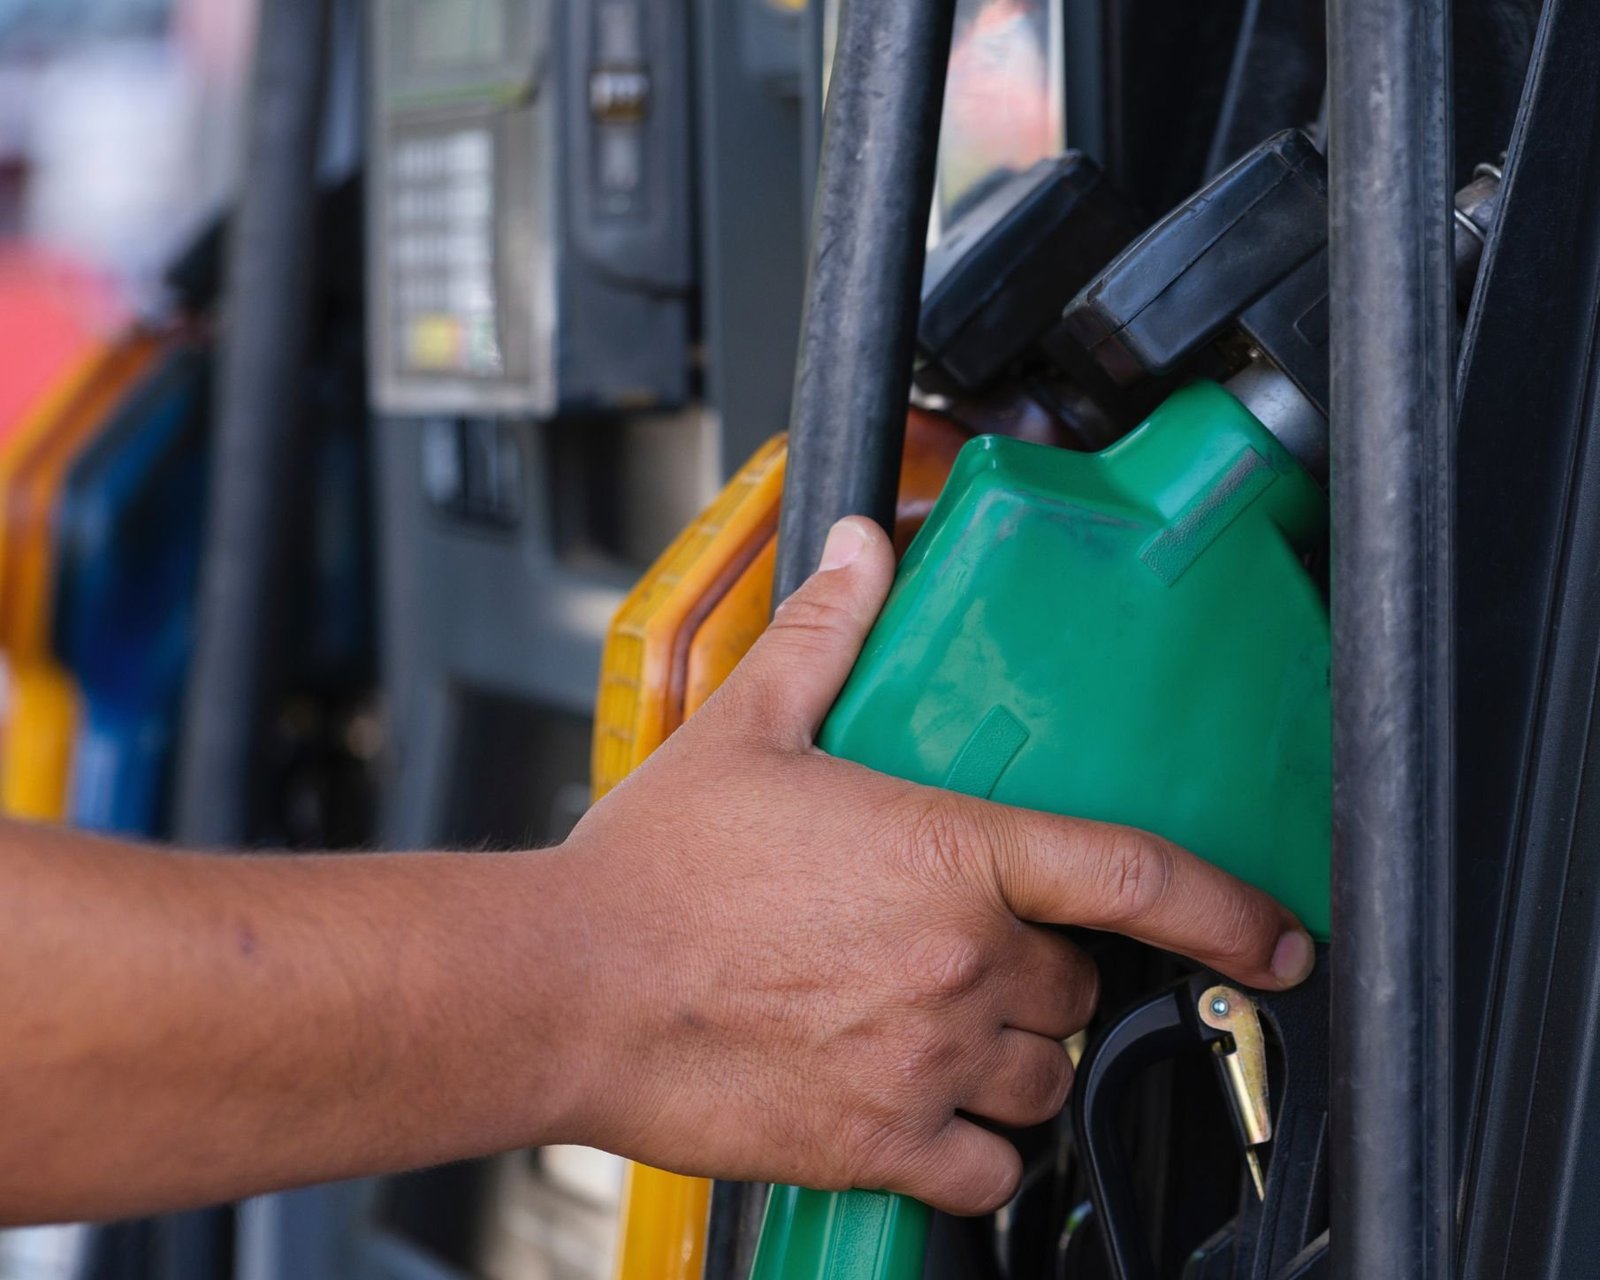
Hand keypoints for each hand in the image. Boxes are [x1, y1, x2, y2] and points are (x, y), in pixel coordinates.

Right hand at [561, 517, 1315, 1215]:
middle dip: (1051, 967)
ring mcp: (926, 1060)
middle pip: (1080, 982)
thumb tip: (861, 549)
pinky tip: (934, 1108)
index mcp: (946, 855)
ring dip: (1025, 1050)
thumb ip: (826, 634)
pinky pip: (986, 1168)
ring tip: (957, 1023)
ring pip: (1047, 1075)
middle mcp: (958, 965)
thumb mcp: (745, 727)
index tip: (1277, 937)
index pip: (1132, 876)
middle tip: (982, 949)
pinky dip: (981, 1147)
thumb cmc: (652, 871)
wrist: (568, 989)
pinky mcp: (880, 1142)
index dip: (1231, 910)